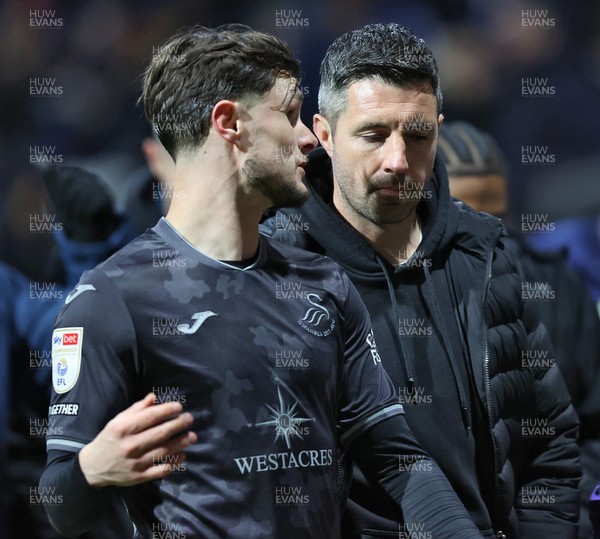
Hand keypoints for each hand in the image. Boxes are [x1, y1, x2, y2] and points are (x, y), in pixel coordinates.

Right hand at [78, 393, 196, 486]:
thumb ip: (137, 409)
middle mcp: (130, 446)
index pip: (149, 417)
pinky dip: (174, 463)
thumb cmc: (109, 439)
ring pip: (163, 452)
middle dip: (178, 425)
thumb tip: (154, 397)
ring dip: (181, 443)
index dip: (166, 411)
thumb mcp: (118, 420)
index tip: (179, 407)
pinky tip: (182, 455)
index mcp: (123, 429)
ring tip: (192, 436)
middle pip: (159, 434)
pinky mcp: (139, 477)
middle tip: (190, 419)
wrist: (92, 468)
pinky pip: (161, 470)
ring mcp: (135, 463)